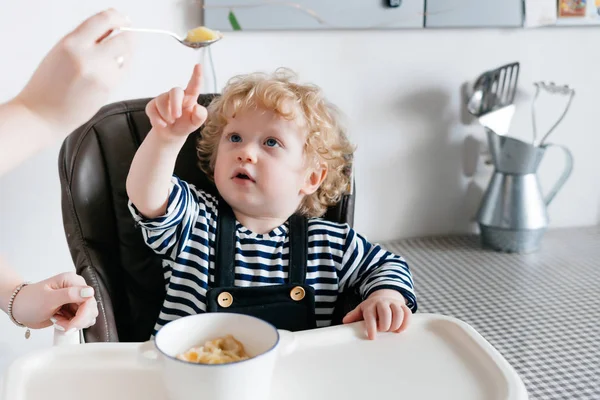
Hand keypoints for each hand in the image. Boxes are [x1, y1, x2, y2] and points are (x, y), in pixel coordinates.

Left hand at [11, 272, 97, 331]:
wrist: (19, 308)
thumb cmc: (29, 301)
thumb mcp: (48, 298)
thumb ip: (69, 294)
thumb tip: (89, 291)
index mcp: (72, 281)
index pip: (89, 299)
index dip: (83, 314)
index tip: (71, 326)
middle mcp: (77, 289)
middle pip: (91, 309)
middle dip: (78, 321)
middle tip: (64, 326)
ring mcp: (75, 300)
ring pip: (88, 316)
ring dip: (74, 323)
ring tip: (58, 321)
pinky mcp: (73, 310)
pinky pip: (81, 320)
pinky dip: (71, 325)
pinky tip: (59, 321)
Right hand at [14, 9, 132, 133]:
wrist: (42, 113)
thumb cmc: (49, 84)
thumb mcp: (62, 51)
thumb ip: (86, 39)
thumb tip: (112, 28)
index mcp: (72, 43)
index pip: (104, 20)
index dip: (118, 17)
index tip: (124, 20)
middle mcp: (88, 57)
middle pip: (125, 39)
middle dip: (129, 37)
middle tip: (126, 37)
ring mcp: (100, 74)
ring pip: (126, 57)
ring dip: (123, 55)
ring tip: (107, 61)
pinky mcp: (108, 89)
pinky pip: (123, 73)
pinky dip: (120, 70)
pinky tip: (107, 74)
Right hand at [145, 63, 207, 137]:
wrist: (171, 134)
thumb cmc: (186, 124)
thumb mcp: (196, 122)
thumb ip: (200, 115)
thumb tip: (197, 107)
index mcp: (190, 96)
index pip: (194, 84)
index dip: (197, 75)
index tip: (199, 65)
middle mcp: (176, 94)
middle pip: (175, 91)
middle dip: (175, 104)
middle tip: (177, 117)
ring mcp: (163, 98)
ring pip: (162, 101)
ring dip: (167, 115)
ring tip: (171, 122)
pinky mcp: (152, 105)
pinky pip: (152, 110)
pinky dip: (158, 121)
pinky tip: (163, 125)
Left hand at [342, 289, 410, 339]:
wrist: (384, 296)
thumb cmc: (371, 308)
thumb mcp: (362, 310)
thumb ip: (354, 316)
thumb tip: (345, 322)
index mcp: (370, 305)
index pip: (370, 316)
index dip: (371, 327)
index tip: (372, 337)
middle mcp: (382, 302)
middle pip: (386, 313)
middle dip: (385, 325)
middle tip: (383, 330)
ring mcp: (394, 303)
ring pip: (398, 313)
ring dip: (395, 324)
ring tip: (391, 330)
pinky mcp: (403, 306)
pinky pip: (407, 313)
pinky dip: (405, 323)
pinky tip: (400, 329)